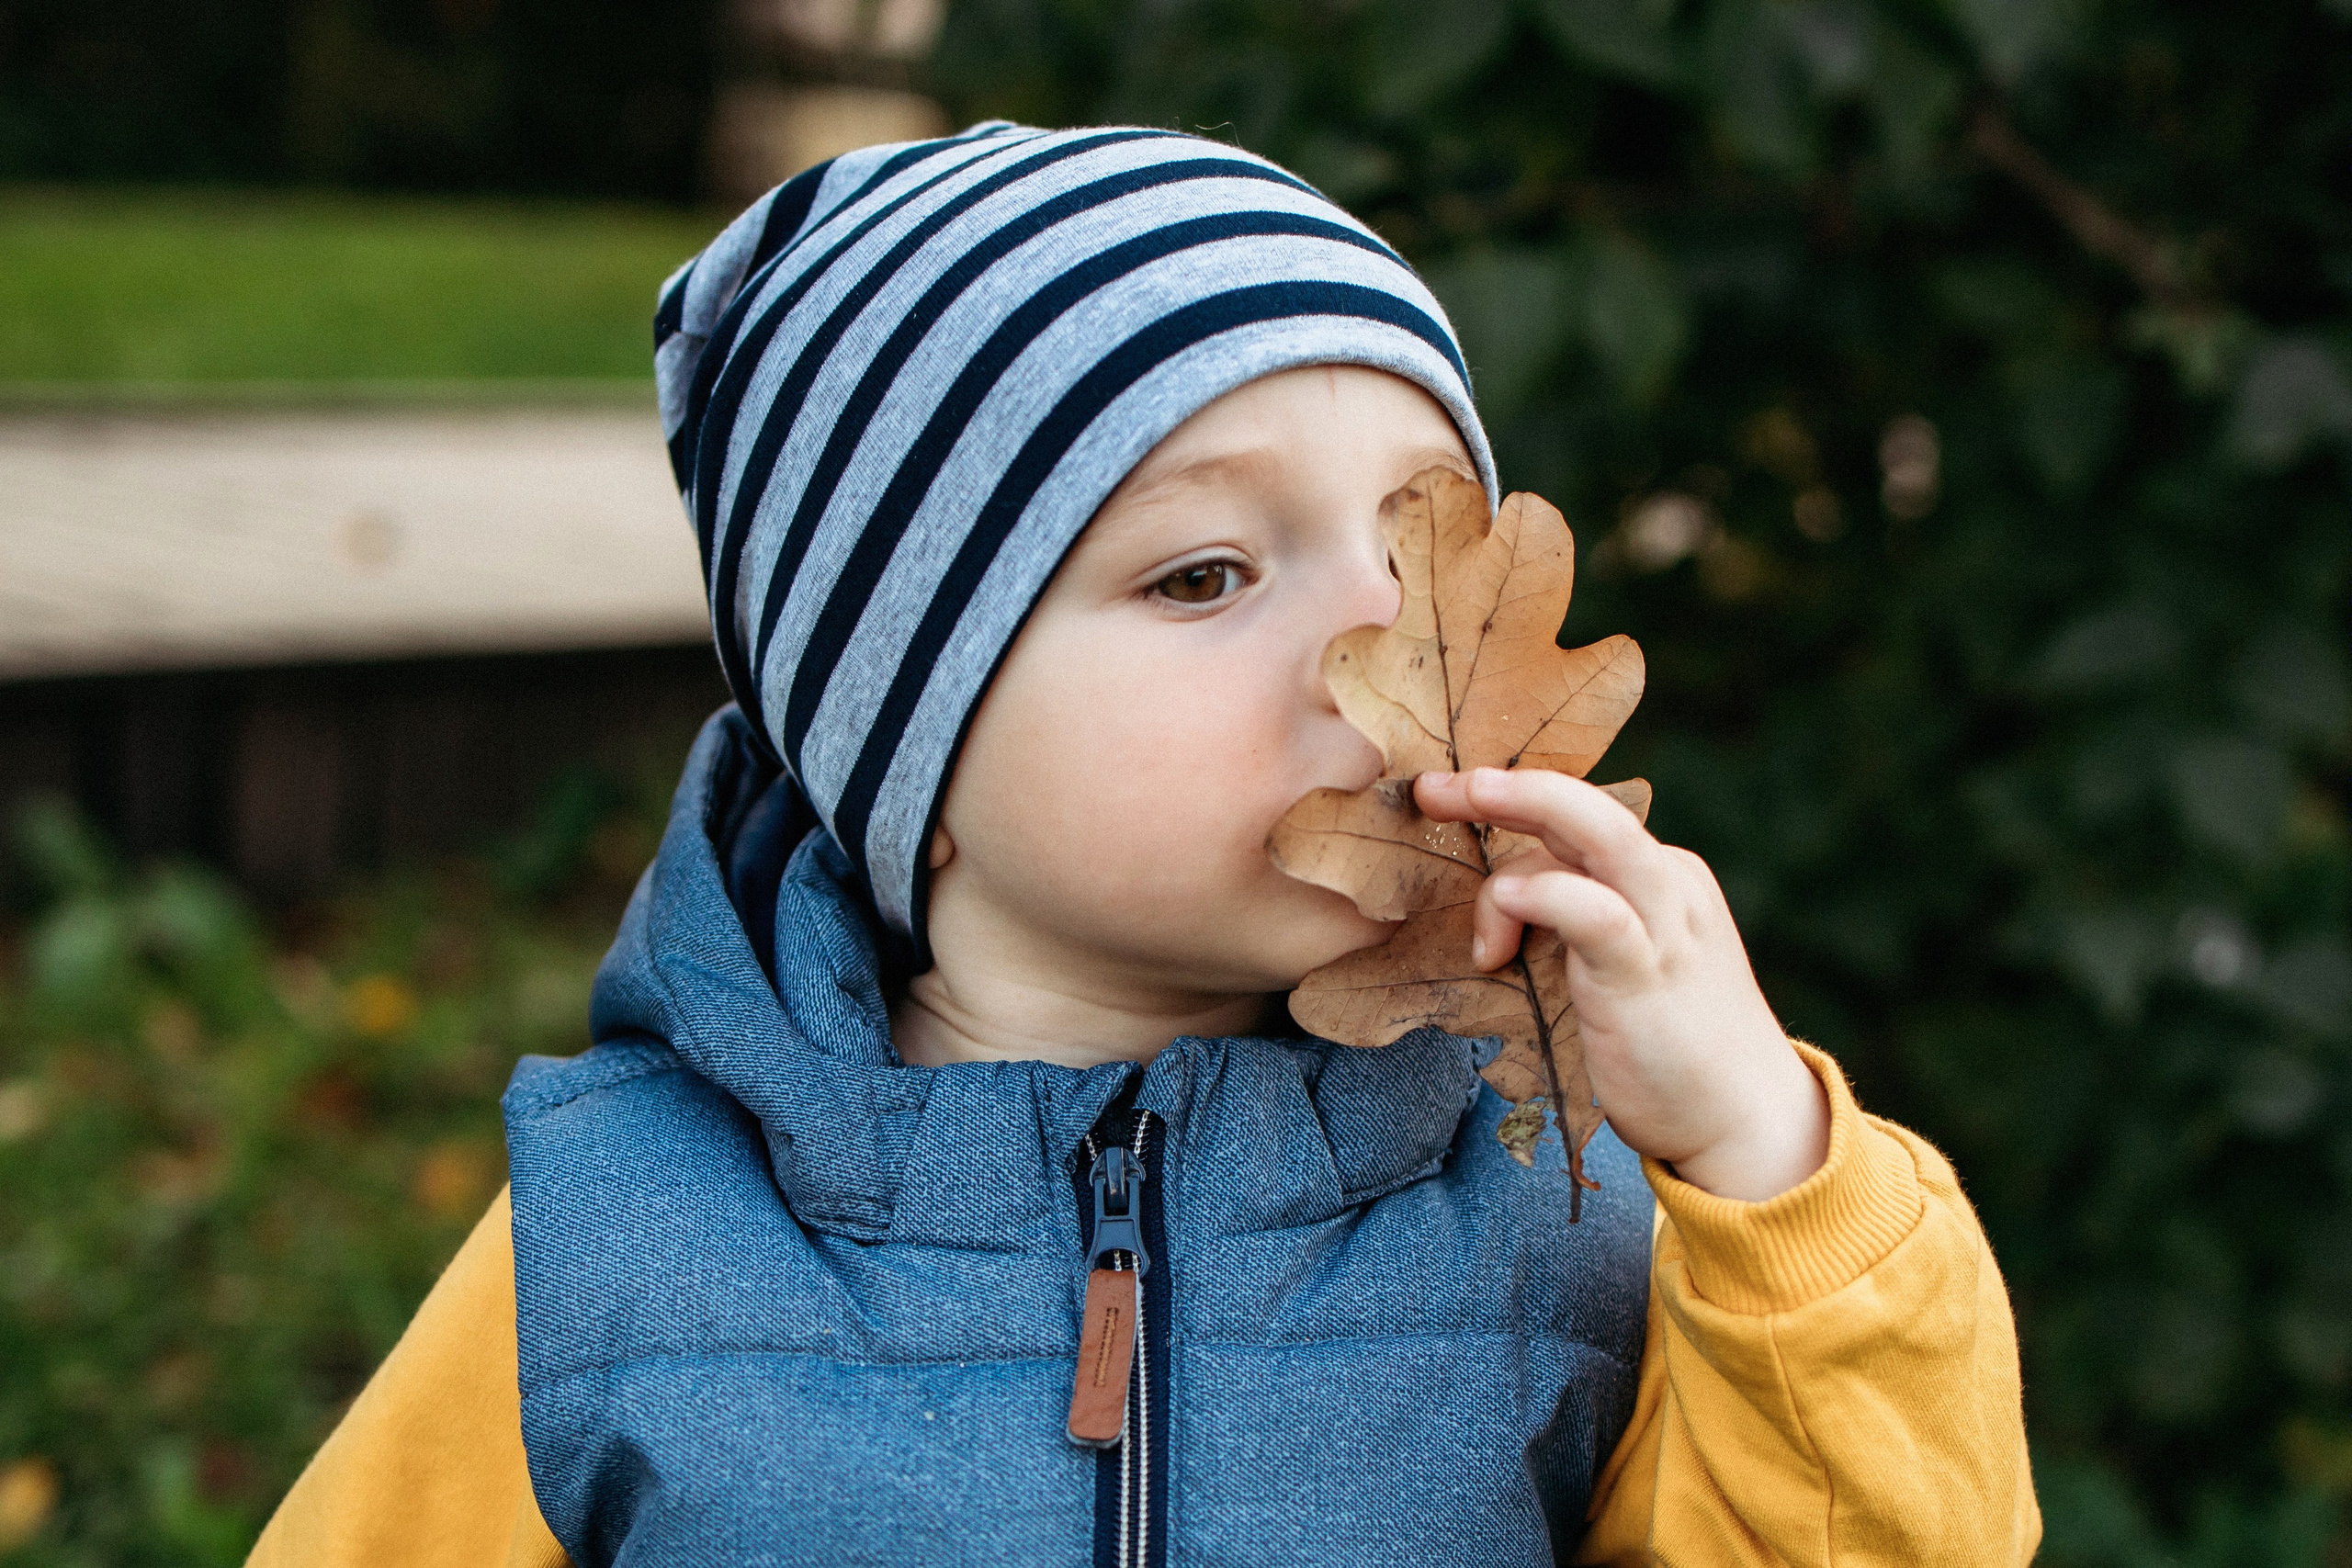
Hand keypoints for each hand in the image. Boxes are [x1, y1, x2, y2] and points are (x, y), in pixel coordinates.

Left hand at [1414, 766, 1827, 1201]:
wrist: (1748, 1121)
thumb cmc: (1669, 1048)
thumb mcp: (1618, 967)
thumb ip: (1573, 927)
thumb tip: (1499, 908)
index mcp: (1661, 879)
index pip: (1582, 821)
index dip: (1515, 801)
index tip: (1449, 795)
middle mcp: (1667, 886)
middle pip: (1590, 807)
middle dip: (1509, 784)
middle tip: (1435, 785)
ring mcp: (1663, 927)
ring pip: (1601, 835)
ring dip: (1525, 805)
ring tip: (1457, 798)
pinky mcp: (1646, 975)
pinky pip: (1597, 914)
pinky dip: (1544, 895)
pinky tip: (1504, 904)